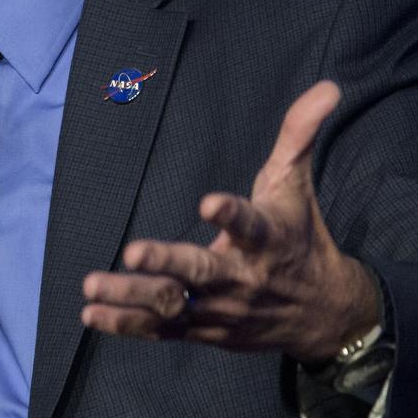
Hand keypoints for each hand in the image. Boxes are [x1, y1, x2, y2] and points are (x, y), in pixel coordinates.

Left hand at [81, 81, 377, 363]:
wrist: (324, 314)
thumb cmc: (301, 237)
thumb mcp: (296, 183)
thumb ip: (299, 133)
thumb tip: (326, 86)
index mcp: (266, 237)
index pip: (249, 224)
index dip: (230, 214)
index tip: (209, 203)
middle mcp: (242, 276)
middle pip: (202, 271)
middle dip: (167, 263)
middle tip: (133, 252)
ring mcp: (220, 308)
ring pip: (173, 305)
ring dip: (131, 295)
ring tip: (92, 285)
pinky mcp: (203, 330)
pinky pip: (161, 330)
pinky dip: (126, 324)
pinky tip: (91, 313)